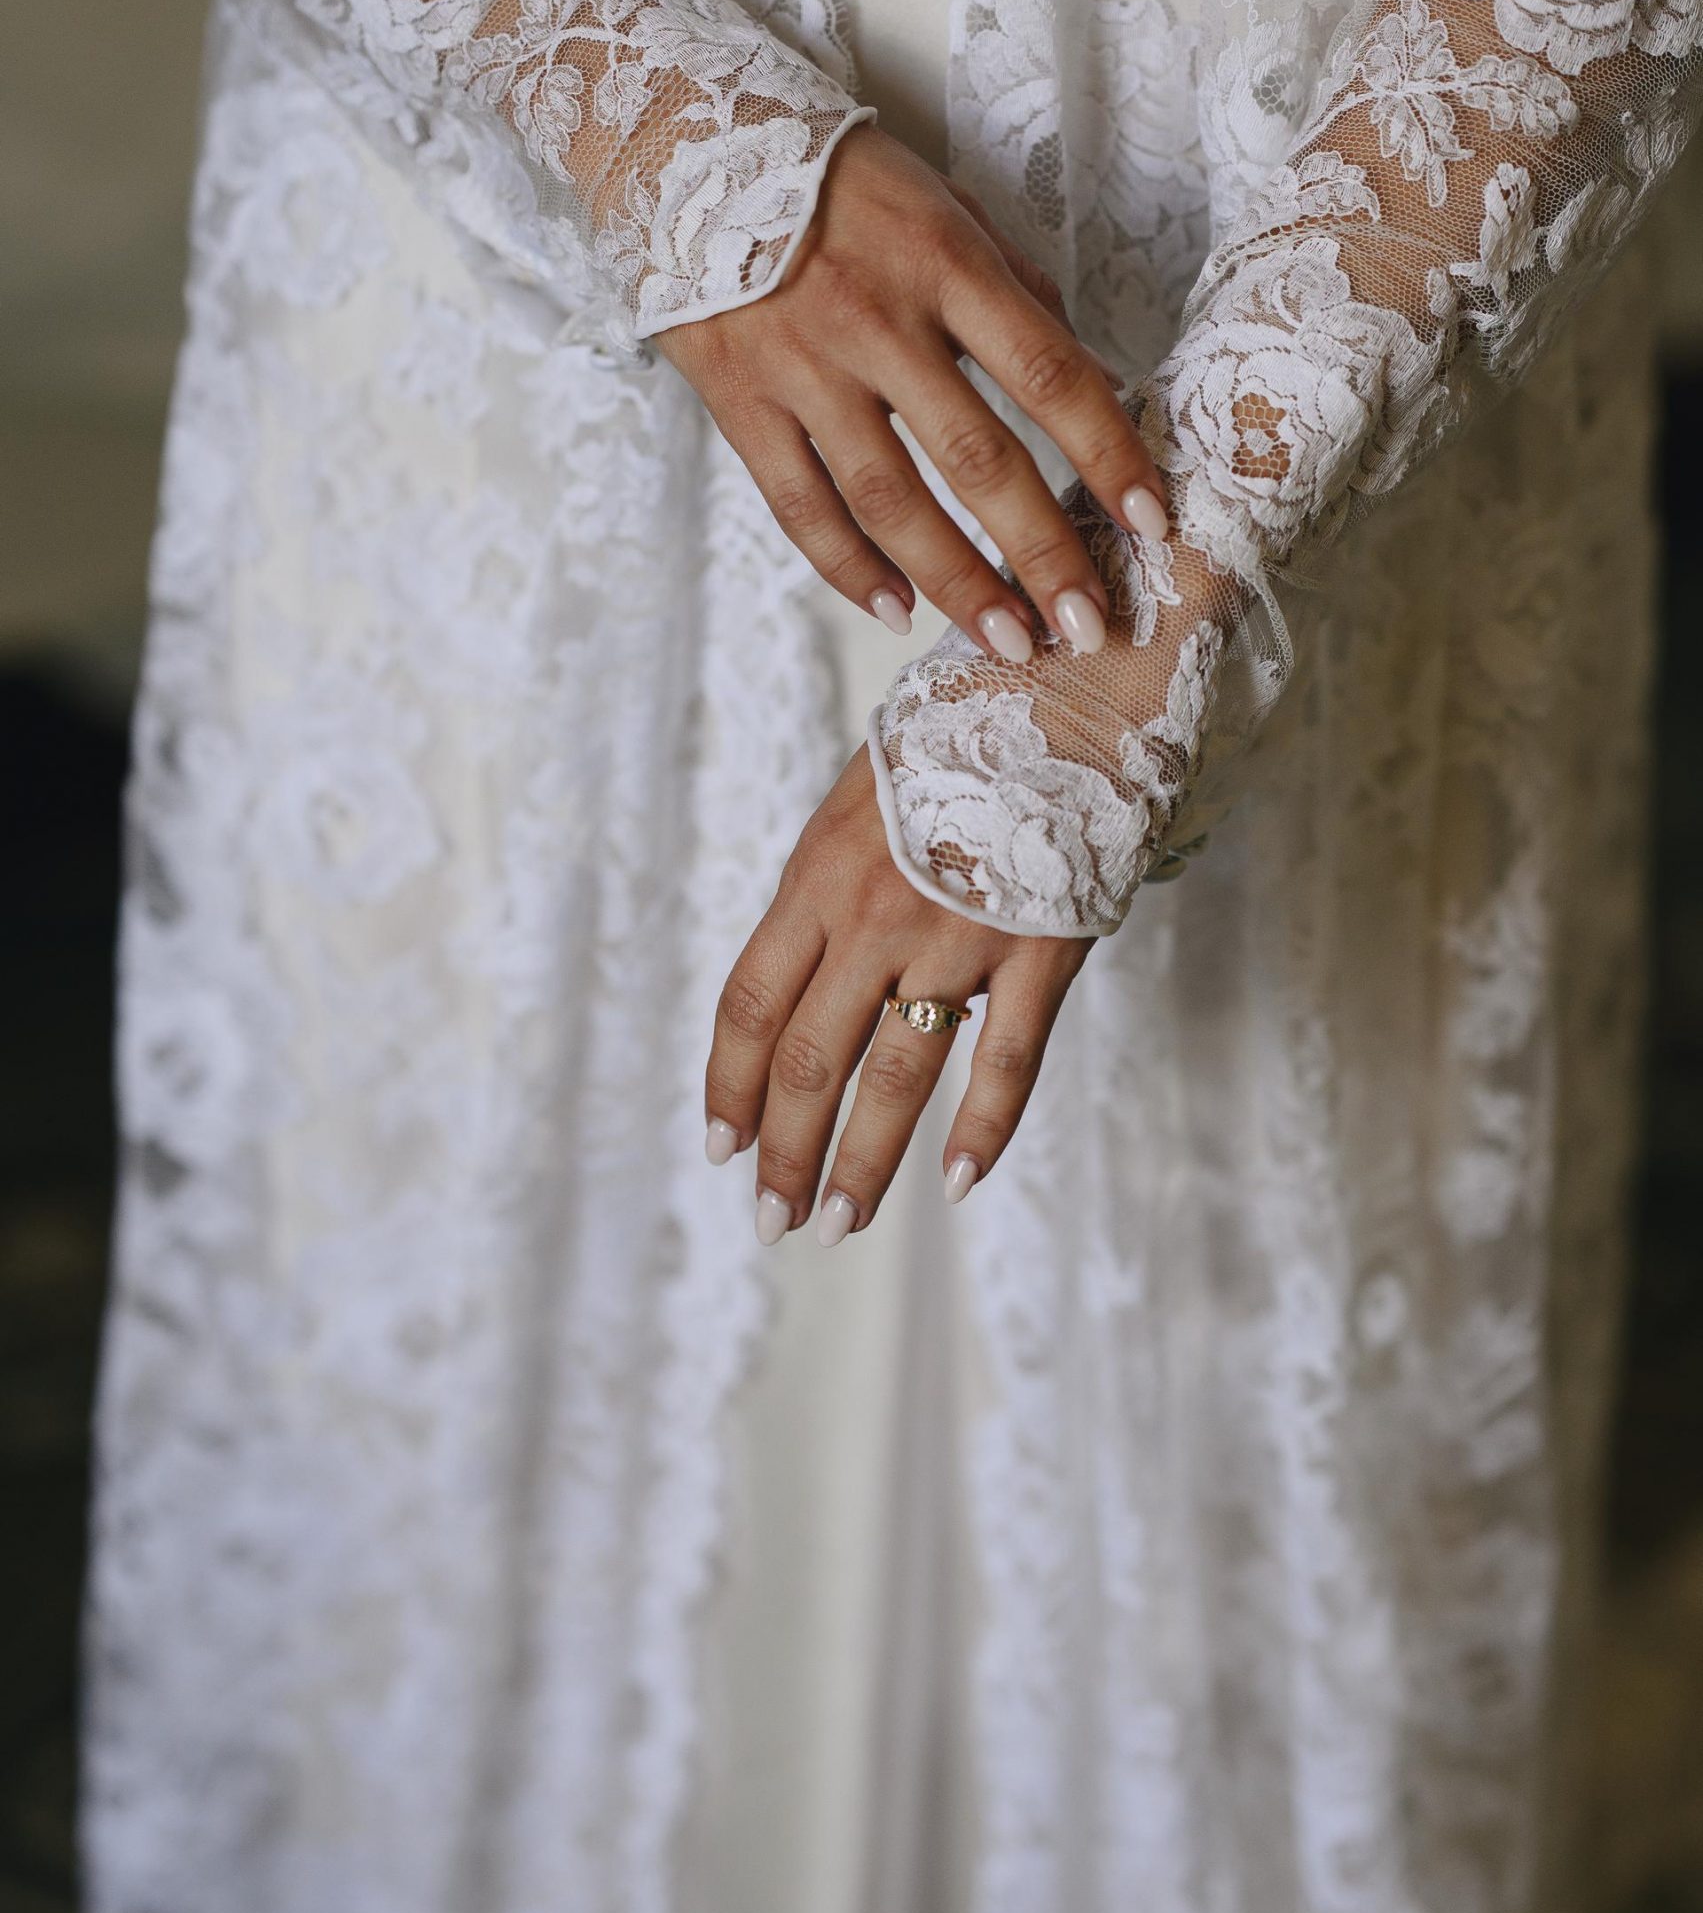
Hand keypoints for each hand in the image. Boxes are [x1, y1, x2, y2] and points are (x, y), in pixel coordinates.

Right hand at [654, 125, 1167, 661]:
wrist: (685, 140)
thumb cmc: (834, 179)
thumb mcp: (939, 199)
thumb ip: (1007, 282)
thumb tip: (1078, 362)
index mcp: (944, 262)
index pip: (1049, 375)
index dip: (1108, 456)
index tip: (1151, 523)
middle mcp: (877, 320)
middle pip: (978, 459)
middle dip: (1042, 554)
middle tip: (1087, 627)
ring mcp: (803, 368)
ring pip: (890, 501)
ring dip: (956, 582)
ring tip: (1007, 641)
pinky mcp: (741, 401)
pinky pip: (800, 506)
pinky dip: (851, 568)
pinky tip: (899, 611)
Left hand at [703, 749, 1090, 1241]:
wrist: (1065, 684)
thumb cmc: (956, 738)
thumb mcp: (859, 799)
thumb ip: (827, 891)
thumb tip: (800, 980)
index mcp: (817, 877)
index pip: (751, 1005)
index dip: (729, 1085)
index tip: (722, 1149)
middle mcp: (875, 916)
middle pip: (810, 1061)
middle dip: (785, 1153)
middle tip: (775, 1221)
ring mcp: (958, 938)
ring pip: (895, 1077)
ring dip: (862, 1164)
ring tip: (838, 1227)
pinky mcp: (1039, 949)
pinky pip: (1006, 1059)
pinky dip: (983, 1128)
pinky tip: (957, 1182)